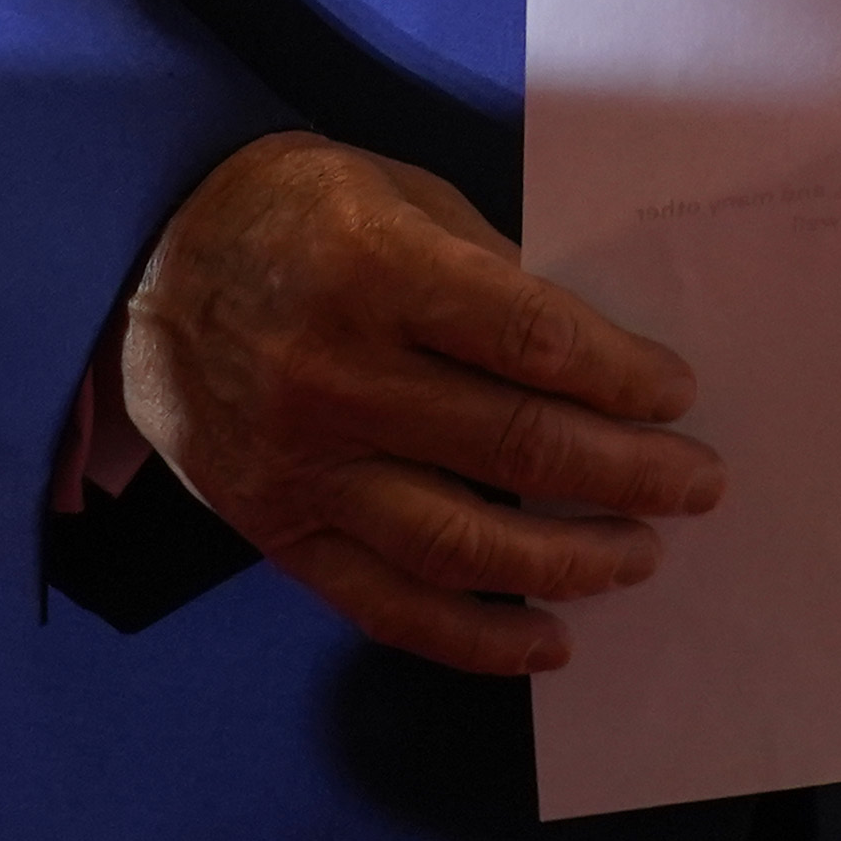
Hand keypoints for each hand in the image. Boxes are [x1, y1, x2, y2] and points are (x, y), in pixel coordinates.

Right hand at [119, 130, 721, 675]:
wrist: (143, 263)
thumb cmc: (299, 216)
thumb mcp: (401, 199)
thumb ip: (490, 274)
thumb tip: (596, 357)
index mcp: (377, 272)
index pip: (531, 340)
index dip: (621, 377)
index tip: (677, 396)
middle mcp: (335, 376)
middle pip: (513, 445)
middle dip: (627, 473)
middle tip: (696, 484)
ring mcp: (300, 466)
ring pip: (460, 543)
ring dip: (569, 561)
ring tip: (640, 557)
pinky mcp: (275, 532)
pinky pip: (385, 604)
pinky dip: (475, 637)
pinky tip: (548, 641)